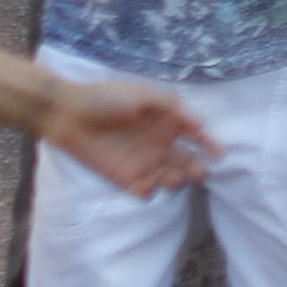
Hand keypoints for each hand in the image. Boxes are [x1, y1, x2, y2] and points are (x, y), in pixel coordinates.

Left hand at [39, 73, 216, 196]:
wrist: (68, 114)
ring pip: (170, 178)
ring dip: (176, 181)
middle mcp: (158, 143)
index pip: (194, 135)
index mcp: (165, 121)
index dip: (209, 144)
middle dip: (195, 168)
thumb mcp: (141, 94)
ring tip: (171, 177)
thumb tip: (201, 123)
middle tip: (196, 171)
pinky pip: (145, 192)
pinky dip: (150, 191)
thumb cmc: (106, 97)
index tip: (218, 154)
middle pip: (186, 161)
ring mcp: (143, 162)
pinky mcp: (125, 178)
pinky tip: (146, 185)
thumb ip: (171, 106)